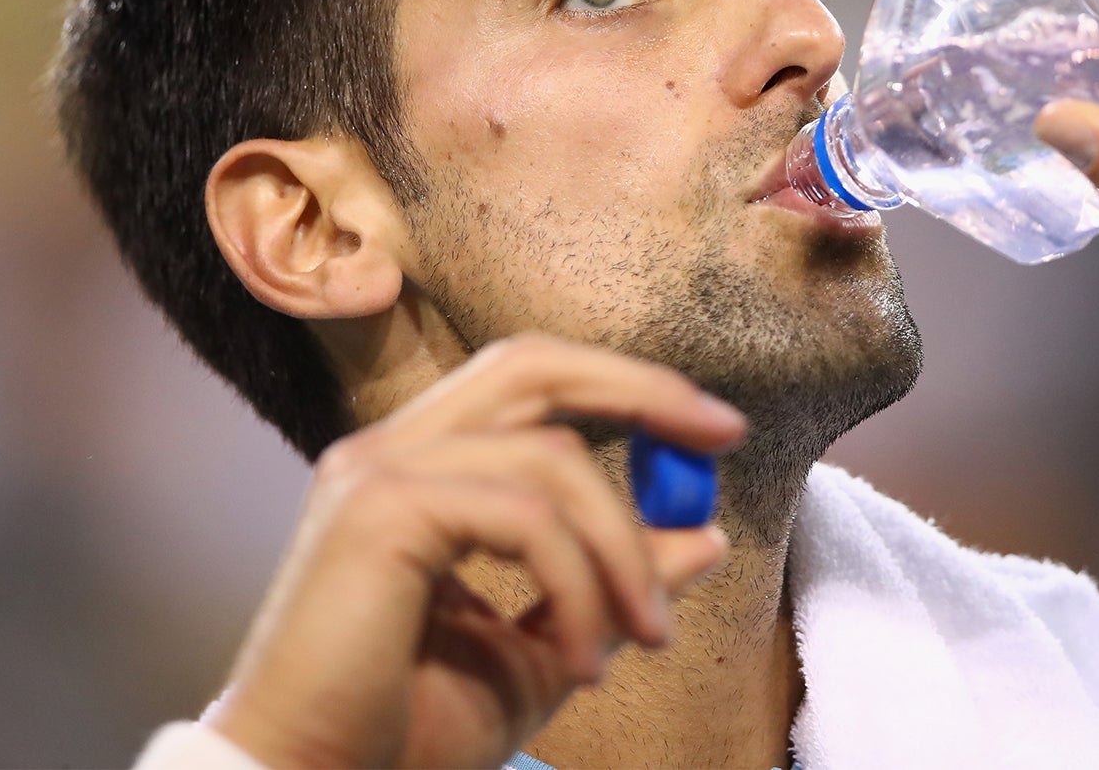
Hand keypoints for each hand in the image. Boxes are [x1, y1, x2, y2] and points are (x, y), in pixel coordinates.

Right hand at [202, 334, 745, 768]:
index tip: (714, 429)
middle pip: (532, 367)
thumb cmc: (406, 732)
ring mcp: (376, 472)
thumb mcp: (545, 648)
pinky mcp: (379, 511)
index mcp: (417, 466)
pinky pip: (525, 519)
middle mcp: (387, 450)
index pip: (529, 379)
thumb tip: (705, 536)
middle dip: (640, 390)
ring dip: (622, 551)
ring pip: (549, 459)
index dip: (624, 386)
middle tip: (722, 438)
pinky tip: (583, 664)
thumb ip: (614, 584)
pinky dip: (579, 587)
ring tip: (644, 638)